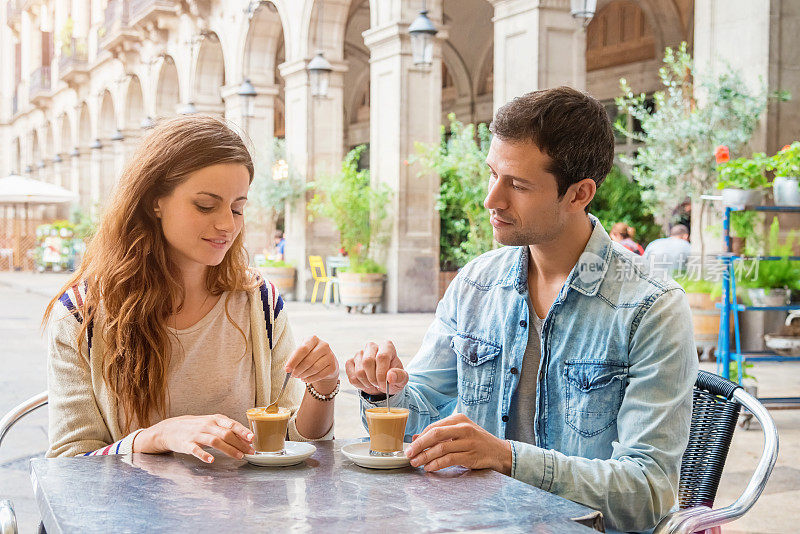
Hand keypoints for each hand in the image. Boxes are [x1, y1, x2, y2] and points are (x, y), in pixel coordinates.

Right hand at [134, 414, 255, 462]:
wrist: (170, 429)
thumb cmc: (195, 426)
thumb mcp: (211, 423)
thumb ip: (227, 429)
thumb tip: (245, 438)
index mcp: (215, 419)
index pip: (231, 424)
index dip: (243, 431)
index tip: (252, 438)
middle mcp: (207, 425)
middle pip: (226, 433)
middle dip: (240, 443)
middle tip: (250, 451)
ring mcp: (196, 434)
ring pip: (215, 441)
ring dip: (228, 449)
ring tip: (239, 456)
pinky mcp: (186, 444)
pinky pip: (196, 450)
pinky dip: (204, 455)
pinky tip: (211, 460)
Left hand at [285, 335, 339, 392]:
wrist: (325, 363)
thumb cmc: (309, 356)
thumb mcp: (302, 353)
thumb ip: (294, 359)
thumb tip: (288, 370)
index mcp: (313, 339)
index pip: (302, 349)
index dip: (293, 360)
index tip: (286, 369)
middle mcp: (324, 345)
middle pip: (308, 360)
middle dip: (298, 370)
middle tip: (292, 375)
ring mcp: (330, 355)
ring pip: (314, 368)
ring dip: (304, 375)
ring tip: (299, 377)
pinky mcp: (333, 366)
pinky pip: (320, 375)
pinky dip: (310, 379)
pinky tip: (305, 379)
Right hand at [345, 340, 407, 394]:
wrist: (383, 384)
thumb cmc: (393, 378)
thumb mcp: (402, 379)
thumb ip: (400, 376)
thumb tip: (390, 376)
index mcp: (387, 346)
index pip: (382, 356)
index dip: (382, 373)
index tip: (384, 384)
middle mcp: (372, 347)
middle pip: (367, 362)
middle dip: (373, 378)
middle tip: (379, 385)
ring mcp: (359, 354)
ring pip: (359, 371)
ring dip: (367, 383)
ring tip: (374, 383)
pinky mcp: (350, 362)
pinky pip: (351, 376)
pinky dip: (359, 385)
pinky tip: (366, 383)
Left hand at [405, 413, 511, 474]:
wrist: (499, 451)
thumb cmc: (476, 442)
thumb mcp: (459, 433)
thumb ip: (440, 435)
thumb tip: (417, 438)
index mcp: (459, 419)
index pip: (434, 427)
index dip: (420, 437)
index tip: (411, 446)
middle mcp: (464, 428)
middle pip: (435, 434)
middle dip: (419, 445)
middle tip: (409, 454)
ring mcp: (468, 441)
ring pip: (441, 448)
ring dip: (426, 456)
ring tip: (416, 463)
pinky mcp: (471, 455)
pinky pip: (449, 459)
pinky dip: (437, 464)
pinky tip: (429, 467)